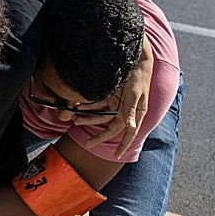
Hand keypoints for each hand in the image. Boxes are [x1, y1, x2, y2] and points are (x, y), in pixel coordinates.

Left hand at [83, 32, 151, 157]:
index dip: (123, 144)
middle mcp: (126, 110)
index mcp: (135, 113)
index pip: (128, 133)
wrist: (135, 60)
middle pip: (111, 128)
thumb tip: (130, 126)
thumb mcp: (134, 95)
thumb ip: (131, 111)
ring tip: (75, 121)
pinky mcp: (112, 95)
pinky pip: (99, 104)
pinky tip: (78, 108)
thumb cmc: (138, 78)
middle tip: (88, 144)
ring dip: (89, 119)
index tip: (117, 155)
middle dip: (99, 136)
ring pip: (102, 116)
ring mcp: (118, 103)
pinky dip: (89, 106)